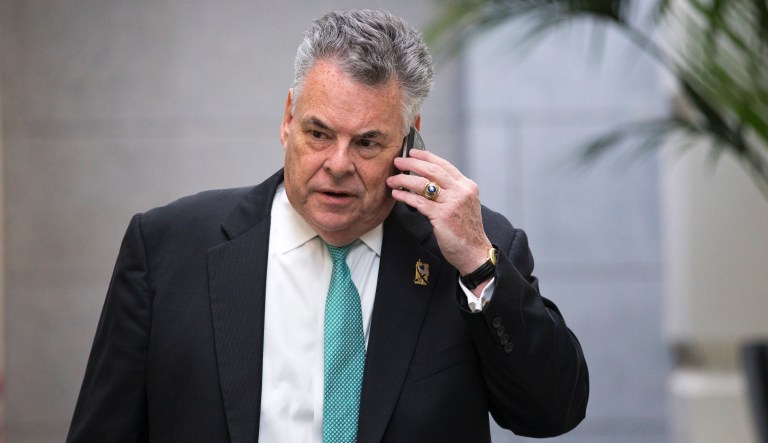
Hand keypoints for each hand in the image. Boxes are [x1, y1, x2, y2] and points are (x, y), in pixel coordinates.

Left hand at [386, 150, 491, 281]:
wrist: (474, 252)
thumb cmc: (466, 231)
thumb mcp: (463, 204)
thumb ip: (450, 191)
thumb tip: (427, 180)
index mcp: (467, 186)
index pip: (444, 165)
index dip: (426, 157)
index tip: (413, 153)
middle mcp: (461, 191)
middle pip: (432, 170)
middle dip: (411, 164)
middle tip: (397, 162)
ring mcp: (452, 203)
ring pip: (423, 184)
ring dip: (403, 180)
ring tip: (392, 180)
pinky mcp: (442, 216)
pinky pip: (418, 201)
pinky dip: (405, 196)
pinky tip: (397, 194)